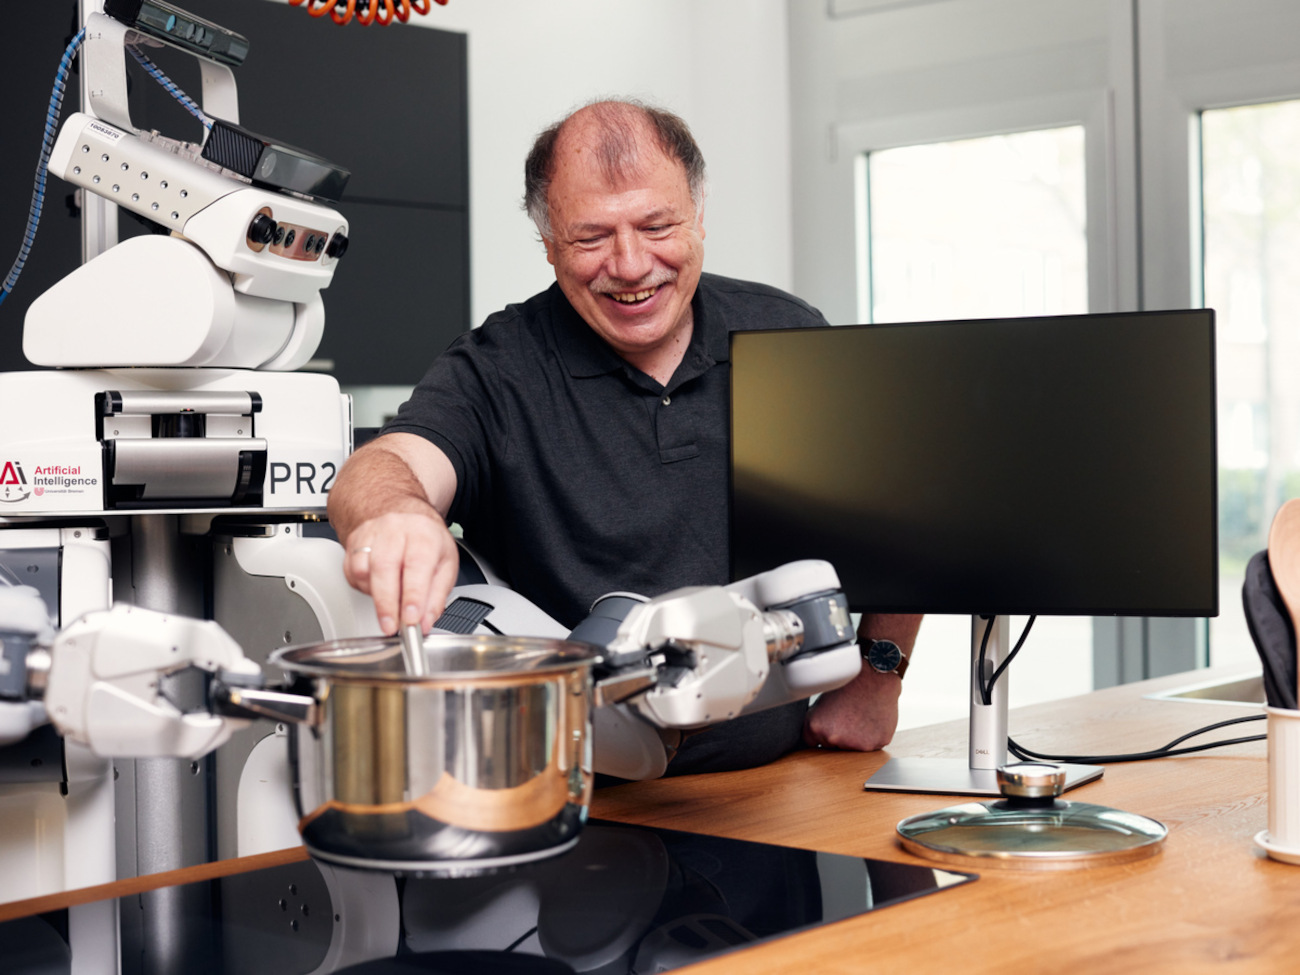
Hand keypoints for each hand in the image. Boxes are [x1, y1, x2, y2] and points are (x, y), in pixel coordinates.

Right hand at [342, 511, 460, 634]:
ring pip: (363, 570)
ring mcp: (372, 534)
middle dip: (387, 604)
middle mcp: (396, 530)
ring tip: (389, 604)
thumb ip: (436, 597)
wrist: (404, 515)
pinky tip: (377, 589)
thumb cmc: (426, 540)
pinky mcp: (354, 542)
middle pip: (384, 567)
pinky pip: (352, 572)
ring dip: (374, 596)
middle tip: (391, 626)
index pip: (417, 565)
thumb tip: (424, 622)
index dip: (413, 595)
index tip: (410, 619)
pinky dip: (363, 588)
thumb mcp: (445, 565)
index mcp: (423, 535)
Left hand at [802, 664, 901, 751]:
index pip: (813, 744)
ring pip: (854, 748)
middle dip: (839, 736)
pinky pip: (872, 745)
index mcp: (816, 728)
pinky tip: (872, 719)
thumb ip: (814, 724)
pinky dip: (873, 735)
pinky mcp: (876, 743)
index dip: (822, 733)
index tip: (830, 723)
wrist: (873, 676)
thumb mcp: (819, 703)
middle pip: (834, 747)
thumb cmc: (847, 685)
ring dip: (857, 737)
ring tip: (861, 715)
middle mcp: (834, 738)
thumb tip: (811, 740)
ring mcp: (856, 744)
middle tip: (848, 715)